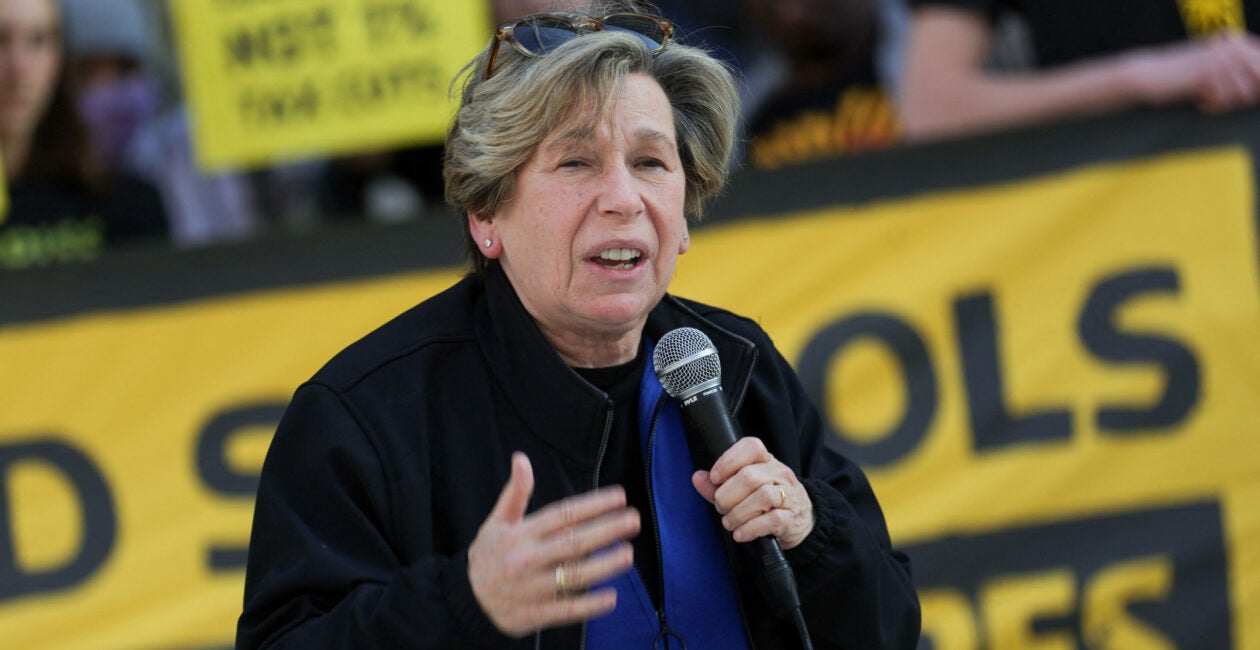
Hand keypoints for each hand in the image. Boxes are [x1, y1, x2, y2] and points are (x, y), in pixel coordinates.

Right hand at [467, 452, 639, 636]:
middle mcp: (527, 559)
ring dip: (603, 566)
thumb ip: (514, 493)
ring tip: (627, 554)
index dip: (592, 505)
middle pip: (572, 543)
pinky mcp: (533, 614)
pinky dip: (589, 605)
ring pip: (572, 576)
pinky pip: (566, 610)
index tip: (619, 496)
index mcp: (521, 534)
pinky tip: (611, 597)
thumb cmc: (488, 555)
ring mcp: (531, 588)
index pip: (562, 515)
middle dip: (606, 530)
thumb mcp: (496, 522)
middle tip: (633, 520)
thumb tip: (521, 459)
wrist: (464, 600)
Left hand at [690, 437, 813, 549]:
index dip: (729, 460)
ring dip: (737, 513)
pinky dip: (750, 528)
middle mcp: (780, 474)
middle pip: (750, 476)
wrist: (801, 522)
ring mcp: (789, 495)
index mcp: (767, 461)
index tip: (715, 478)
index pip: (751, 447)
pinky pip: (771, 520)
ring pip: (762, 497)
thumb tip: (698, 477)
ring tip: (729, 522)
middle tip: (720, 507)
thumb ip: (718, 485)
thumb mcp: (743, 490)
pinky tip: (740, 533)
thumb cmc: (767, 502)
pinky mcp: (791, 519)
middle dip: (727, 495)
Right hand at [1125, 32, 1259, 111]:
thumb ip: (1238, 74)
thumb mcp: (1212, 69)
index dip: (1254, 86)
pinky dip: (1213, 106)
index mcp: (1236, 42)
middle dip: (1242, 97)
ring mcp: (1222, 59)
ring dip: (1226, 103)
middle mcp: (1233, 47)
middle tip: (1220, 99)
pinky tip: (1199, 101)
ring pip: (1244, 93)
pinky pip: (1225, 99)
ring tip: (1207, 100)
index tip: (1231, 95)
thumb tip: (1257, 91)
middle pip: (1258, 82)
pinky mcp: (1208, 74)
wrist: (1148, 75)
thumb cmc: (1179, 76)